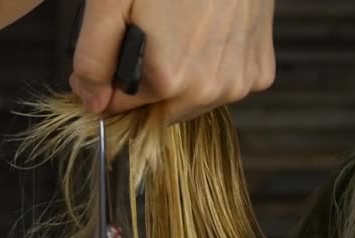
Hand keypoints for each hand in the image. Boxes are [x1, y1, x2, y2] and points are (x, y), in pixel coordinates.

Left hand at [70, 0, 275, 123]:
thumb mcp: (110, 3)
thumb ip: (94, 60)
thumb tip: (94, 103)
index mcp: (170, 80)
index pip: (120, 108)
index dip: (107, 84)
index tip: (109, 57)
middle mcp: (209, 90)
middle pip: (157, 110)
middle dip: (143, 84)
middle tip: (147, 36)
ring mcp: (240, 82)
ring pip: (189, 102)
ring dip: (177, 80)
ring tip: (178, 33)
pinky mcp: (260, 72)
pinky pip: (221, 87)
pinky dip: (208, 70)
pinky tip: (206, 36)